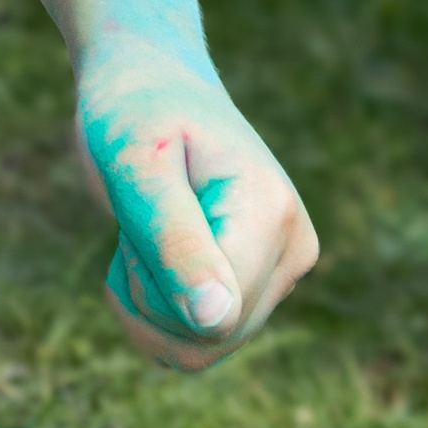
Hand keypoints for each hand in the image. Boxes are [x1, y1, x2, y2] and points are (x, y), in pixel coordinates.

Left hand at [76, 33, 317, 372]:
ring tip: (141, 234)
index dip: (154, 286)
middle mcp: (293, 247)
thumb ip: (175, 242)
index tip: (137, 219)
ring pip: (204, 346)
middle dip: (148, 295)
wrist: (148, 82)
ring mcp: (281, 269)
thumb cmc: (134, 111)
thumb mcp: (135, 166)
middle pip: (210, 337)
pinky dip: (157, 309)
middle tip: (134, 221)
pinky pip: (202, 340)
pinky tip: (149, 253)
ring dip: (147, 303)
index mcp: (271, 213)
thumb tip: (216, 321)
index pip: (218, 314)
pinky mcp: (259, 284)